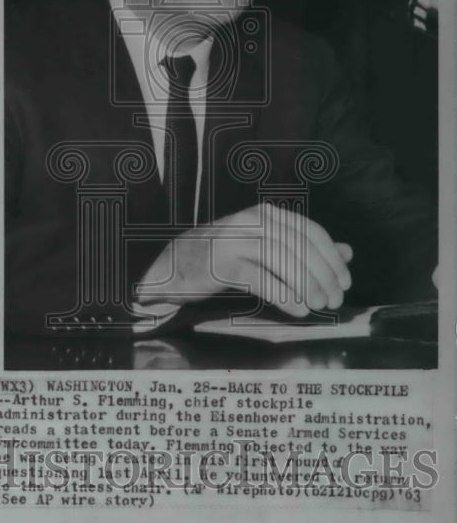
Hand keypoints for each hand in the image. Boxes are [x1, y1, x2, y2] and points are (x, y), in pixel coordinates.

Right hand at [136, 203, 352, 317]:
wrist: (175, 265)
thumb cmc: (225, 257)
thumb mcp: (267, 247)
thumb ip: (305, 248)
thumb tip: (347, 252)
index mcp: (266, 214)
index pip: (311, 231)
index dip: (333, 258)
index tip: (345, 283)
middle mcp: (251, 221)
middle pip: (300, 247)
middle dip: (324, 276)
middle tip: (334, 301)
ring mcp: (234, 240)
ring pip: (282, 261)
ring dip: (306, 286)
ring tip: (318, 306)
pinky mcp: (220, 264)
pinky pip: (260, 278)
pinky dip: (284, 295)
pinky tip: (297, 309)